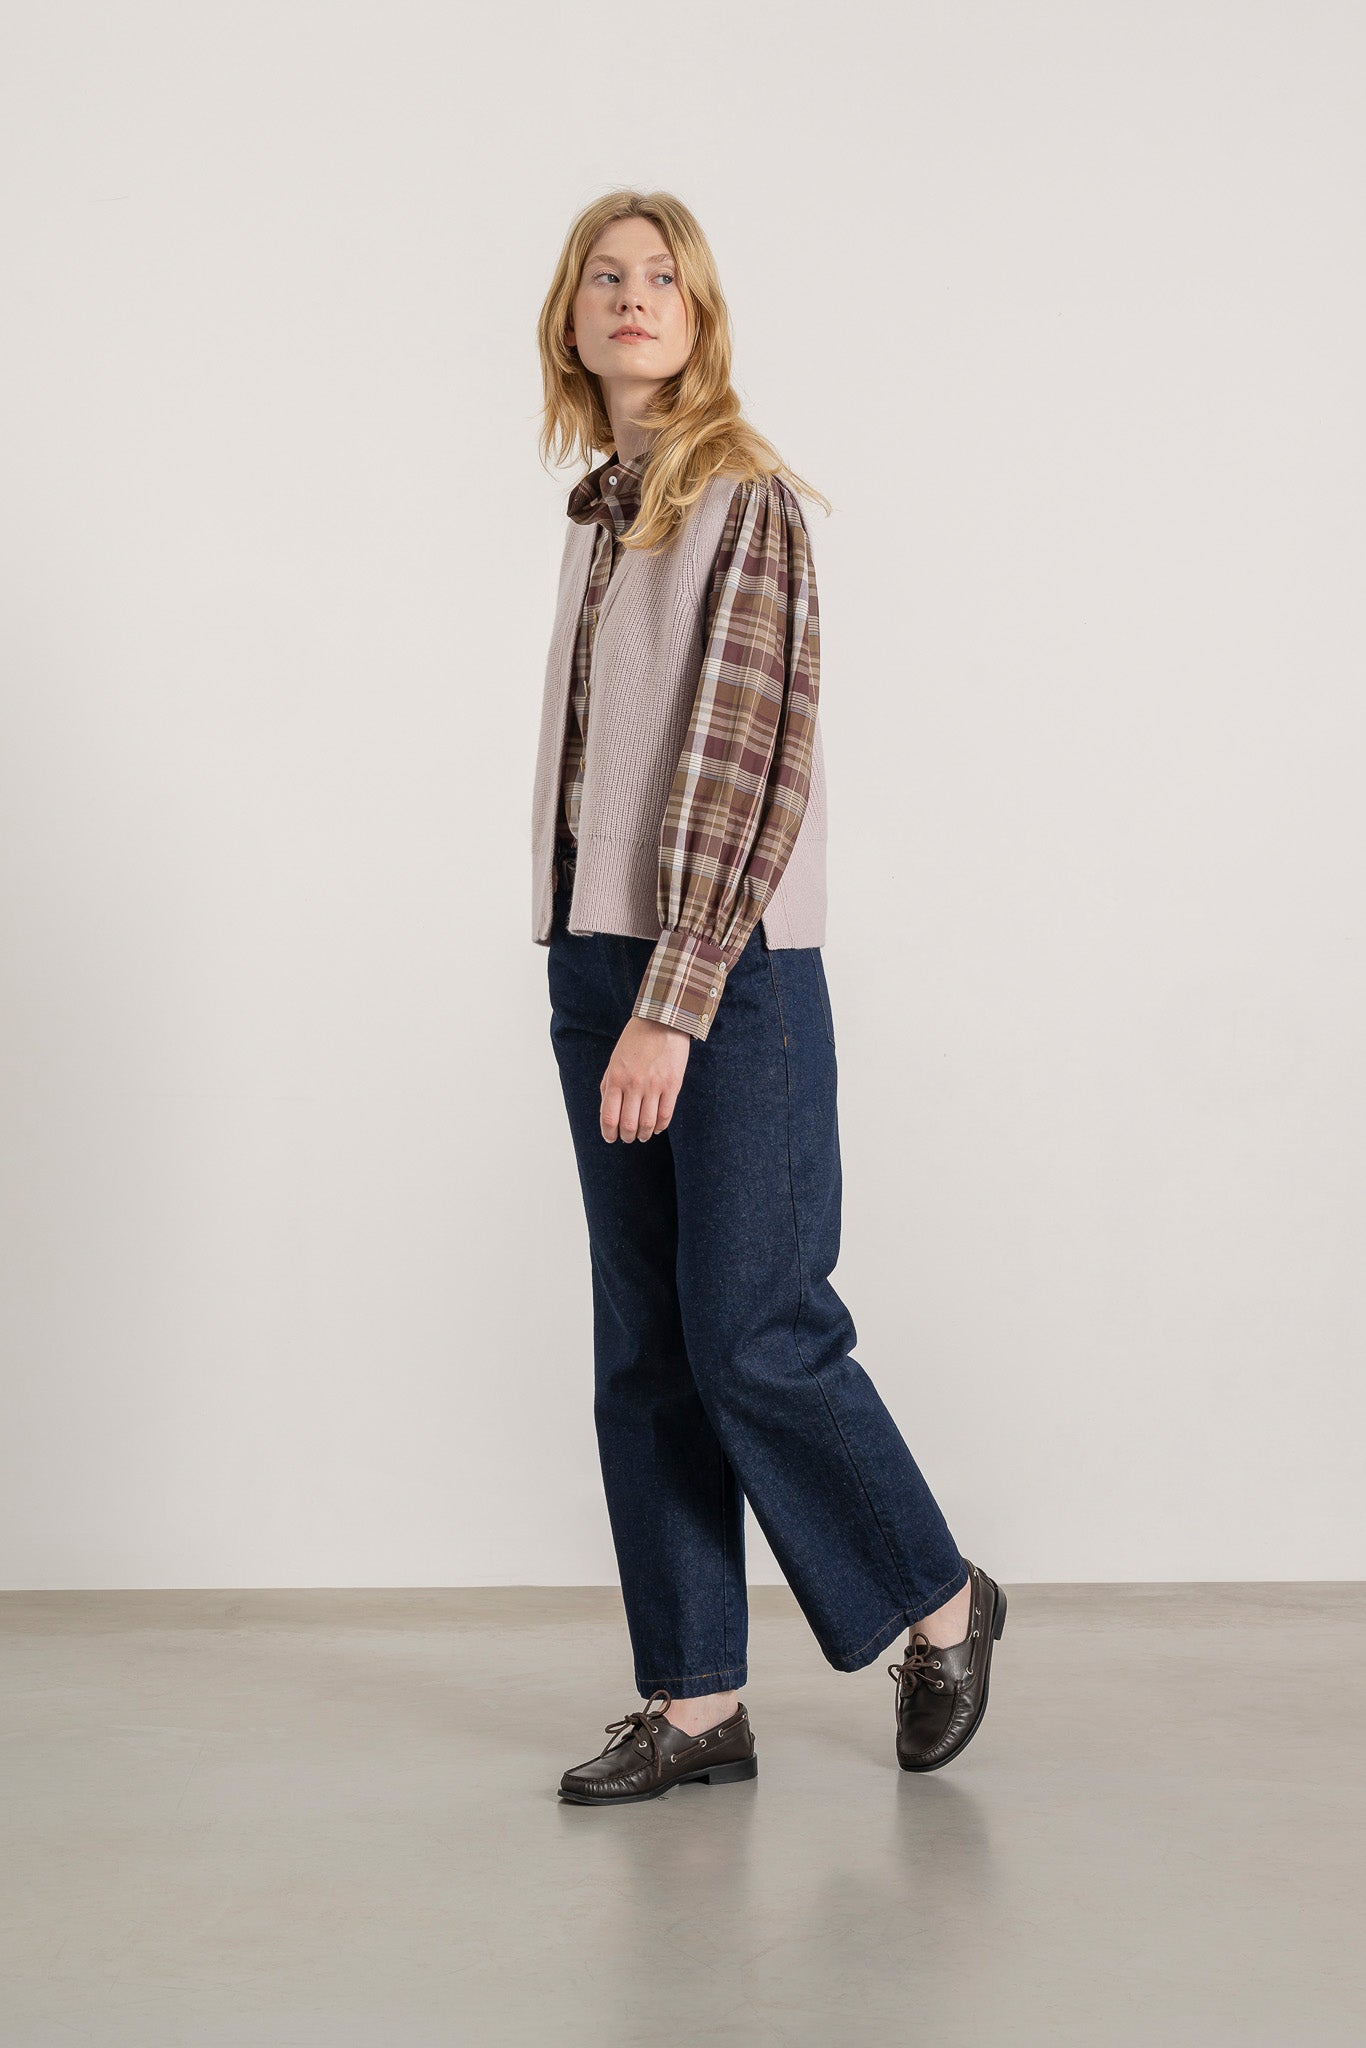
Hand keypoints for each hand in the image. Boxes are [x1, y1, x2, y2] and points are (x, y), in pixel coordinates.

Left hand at [600, 1015, 690, 1141]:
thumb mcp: (614, 1061)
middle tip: (628, 1138)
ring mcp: (654, 1086)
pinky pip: (666, 1114)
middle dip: (627, 1137)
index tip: (611, 1138)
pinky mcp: (672, 1085)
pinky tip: (656, 1127)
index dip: (609, 1132)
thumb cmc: (635, 1041)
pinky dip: (660, 1126)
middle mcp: (633, 1085)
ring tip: (642, 1135)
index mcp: (616, 1078)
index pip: (609, 1116)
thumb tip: (606, 1111)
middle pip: (628, 1124)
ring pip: (647, 1123)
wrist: (662, 1022)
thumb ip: (608, 1085)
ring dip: (643, 1134)